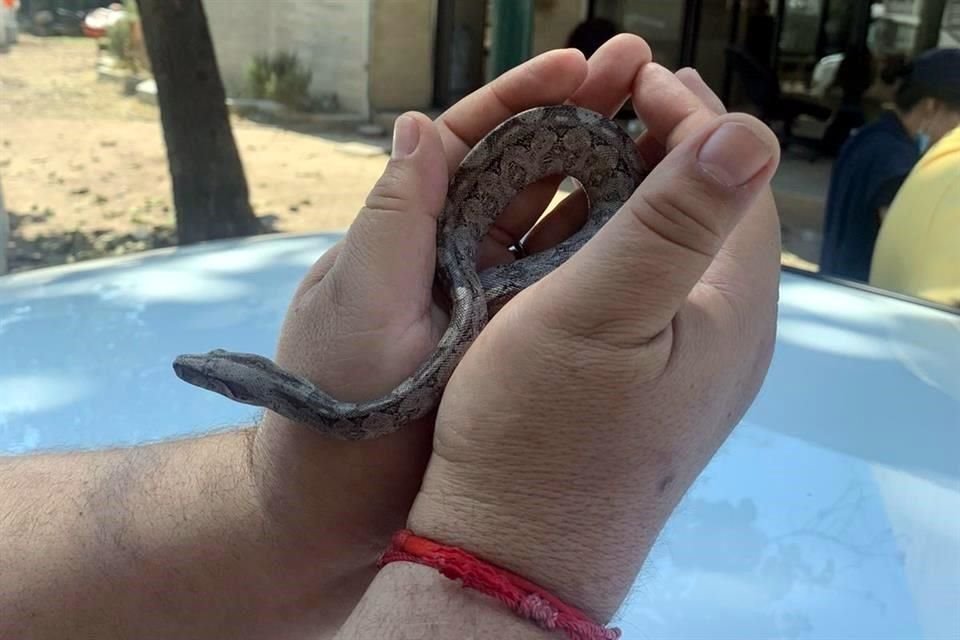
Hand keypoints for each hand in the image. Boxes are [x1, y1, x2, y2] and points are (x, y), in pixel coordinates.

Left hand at [249, 35, 655, 589]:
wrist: (337, 506)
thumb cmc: (336, 402)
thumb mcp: (360, 303)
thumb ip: (395, 218)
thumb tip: (420, 121)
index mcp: (410, 230)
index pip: (469, 144)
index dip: (523, 98)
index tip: (581, 64)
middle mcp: (454, 253)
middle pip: (523, 170)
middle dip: (578, 119)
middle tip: (645, 77)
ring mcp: (490, 297)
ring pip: (554, 221)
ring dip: (603, 175)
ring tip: (666, 136)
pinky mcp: (516, 343)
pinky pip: (565, 283)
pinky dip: (604, 248)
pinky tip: (653, 222)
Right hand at [407, 65, 781, 620]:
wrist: (509, 550)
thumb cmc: (540, 433)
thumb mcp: (601, 312)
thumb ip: (675, 221)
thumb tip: (751, 132)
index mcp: (730, 314)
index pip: (735, 185)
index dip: (694, 119)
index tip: (639, 75)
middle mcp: (727, 341)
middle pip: (716, 216)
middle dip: (675, 146)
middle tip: (622, 97)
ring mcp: (690, 370)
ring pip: (683, 252)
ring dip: (649, 191)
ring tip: (600, 146)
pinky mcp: (651, 389)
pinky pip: (656, 291)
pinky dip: (627, 242)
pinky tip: (584, 232)